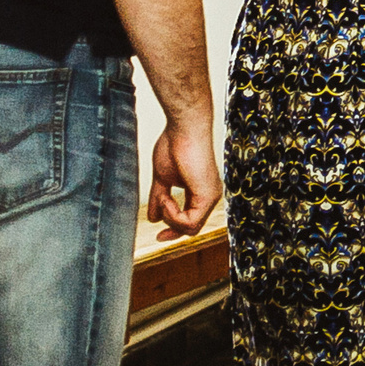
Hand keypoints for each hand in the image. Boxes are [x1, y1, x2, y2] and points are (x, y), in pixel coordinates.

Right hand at [148, 116, 220, 240]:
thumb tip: (153, 218)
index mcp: (200, 192)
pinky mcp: (208, 195)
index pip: (190, 221)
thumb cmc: (175, 145)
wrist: (183, 129)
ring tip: (163, 198)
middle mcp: (209, 196)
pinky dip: (173, 215)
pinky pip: (190, 221)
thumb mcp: (163, 179)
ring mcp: (211, 196)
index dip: (173, 230)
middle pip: (191, 228)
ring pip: (191, 228)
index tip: (158, 236)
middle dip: (171, 230)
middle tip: (158, 235)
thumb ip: (160, 198)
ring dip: (169, 218)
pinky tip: (166, 199)